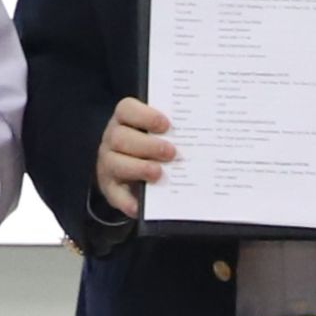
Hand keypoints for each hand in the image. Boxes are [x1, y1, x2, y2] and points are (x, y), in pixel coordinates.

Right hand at [94, 98, 175, 218]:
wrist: (134, 176)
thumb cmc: (153, 148)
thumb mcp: (159, 135)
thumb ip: (174, 131)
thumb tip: (206, 133)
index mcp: (125, 121)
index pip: (126, 109)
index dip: (145, 115)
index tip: (166, 125)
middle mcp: (112, 140)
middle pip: (119, 137)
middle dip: (146, 145)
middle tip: (171, 153)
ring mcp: (108, 164)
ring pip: (115, 163)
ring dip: (138, 168)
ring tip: (159, 174)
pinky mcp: (111, 189)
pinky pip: (115, 195)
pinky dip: (127, 201)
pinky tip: (140, 206)